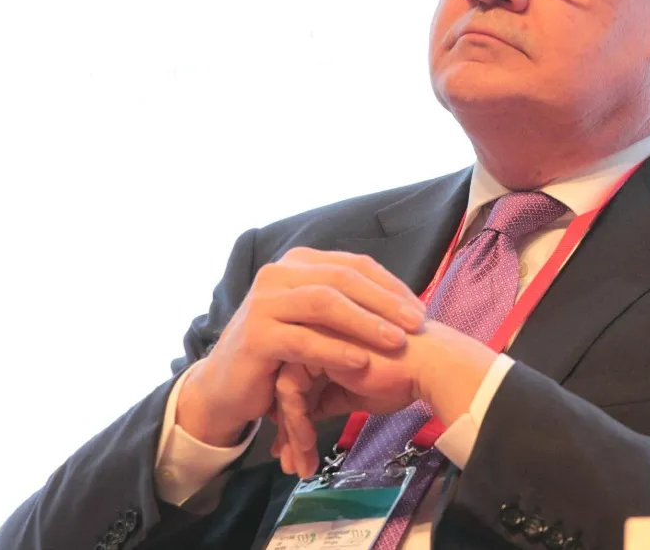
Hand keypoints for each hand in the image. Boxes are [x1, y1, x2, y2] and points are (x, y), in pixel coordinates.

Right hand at [177, 248, 426, 446]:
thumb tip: (403, 302)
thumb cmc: (283, 352)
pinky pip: (303, 340)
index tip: (420, 310)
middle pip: (342, 279)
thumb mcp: (315, 320)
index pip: (353, 265)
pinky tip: (362, 362)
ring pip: (324, 304)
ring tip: (397, 341)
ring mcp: (263, 302)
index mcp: (297, 263)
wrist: (228, 386)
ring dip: (366, 322)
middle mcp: (277, 274)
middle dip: (385, 301)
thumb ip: (346, 303)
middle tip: (417, 323)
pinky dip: (336, 350)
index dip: (390, 286)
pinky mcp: (255, 336)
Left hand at [271, 321, 498, 475]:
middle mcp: (313, 338)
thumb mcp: (357, 393)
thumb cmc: (403, 376)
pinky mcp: (311, 345)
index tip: (298, 454)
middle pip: (289, 387)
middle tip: (293, 465)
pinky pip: (291, 389)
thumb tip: (305, 420)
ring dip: (293, 432)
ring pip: (285, 391)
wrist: (428, 364)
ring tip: (300, 465)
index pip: (300, 384)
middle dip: (290, 431)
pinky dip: (296, 421)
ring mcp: (310, 337)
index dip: (297, 422)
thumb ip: (328, 399)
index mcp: (325, 344)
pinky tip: (307, 444)